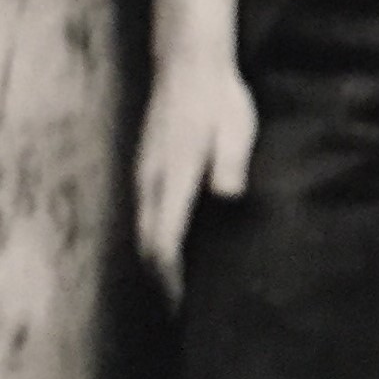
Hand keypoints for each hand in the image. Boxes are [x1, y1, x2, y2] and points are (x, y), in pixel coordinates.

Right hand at [134, 53, 256, 305]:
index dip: (170, 278)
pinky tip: (172, 248)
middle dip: (160, 281)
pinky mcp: (147, 168)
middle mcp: (151, 181)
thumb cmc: (220, 99)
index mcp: (173, 176)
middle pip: (146, 245)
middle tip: (182, 314)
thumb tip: (227, 196)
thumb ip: (230, 163)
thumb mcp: (236, 128)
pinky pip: (145, 214)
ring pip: (142, 230)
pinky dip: (154, 239)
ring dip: (155, 262)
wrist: (189, 63)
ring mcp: (144, 174)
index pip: (163, 241)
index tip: (182, 307)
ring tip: (177, 293)